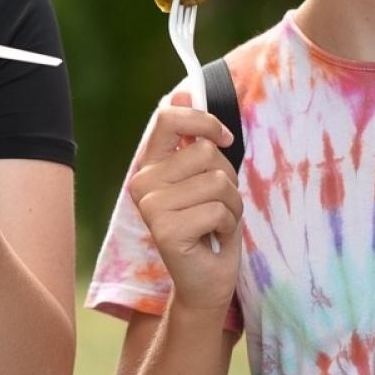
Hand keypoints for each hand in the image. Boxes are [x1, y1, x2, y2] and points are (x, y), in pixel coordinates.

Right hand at [126, 91, 241, 311]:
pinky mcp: (166, 229)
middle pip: (204, 152)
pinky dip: (229, 225)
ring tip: (216, 223)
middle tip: (217, 206)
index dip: (204, 122)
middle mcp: (142, 183)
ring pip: (217, 180)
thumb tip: (182, 93)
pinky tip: (214, 239)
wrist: (205, 281)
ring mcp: (151, 206)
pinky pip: (219, 209)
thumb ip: (193, 139)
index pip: (168, 119)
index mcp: (149, 165)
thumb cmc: (209, 227)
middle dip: (227, 178)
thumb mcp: (204, 177)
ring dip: (232, 205)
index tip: (224, 140)